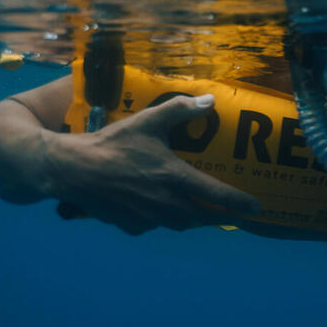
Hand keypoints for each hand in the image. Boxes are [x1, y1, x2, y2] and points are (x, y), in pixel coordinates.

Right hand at [43, 94, 260, 234]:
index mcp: (174, 178)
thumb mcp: (147, 121)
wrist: (70, 170)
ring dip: (192, 218)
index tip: (257, 209)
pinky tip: (157, 207)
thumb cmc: (111, 144)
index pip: (217, 196)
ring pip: (180, 223)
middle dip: (219, 216)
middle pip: (203, 217)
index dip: (240, 204)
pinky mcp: (131, 227)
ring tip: (200, 210)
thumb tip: (209, 100)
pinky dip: (161, 218)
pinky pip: (154, 225)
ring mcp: (148, 218)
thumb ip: (180, 110)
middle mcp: (166, 203)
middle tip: (232, 212)